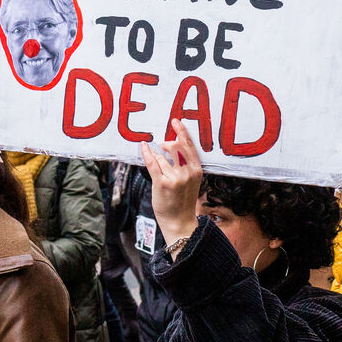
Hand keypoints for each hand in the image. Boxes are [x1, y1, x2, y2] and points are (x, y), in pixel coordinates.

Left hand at [138, 120, 202, 249]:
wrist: (179, 221)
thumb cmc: (183, 200)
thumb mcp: (191, 180)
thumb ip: (186, 163)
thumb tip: (171, 144)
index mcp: (196, 170)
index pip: (189, 146)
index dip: (182, 132)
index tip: (176, 121)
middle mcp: (187, 172)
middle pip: (176, 147)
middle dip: (168, 143)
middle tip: (162, 144)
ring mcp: (175, 178)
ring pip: (161, 157)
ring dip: (158, 160)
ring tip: (162, 174)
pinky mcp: (162, 183)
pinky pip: (153, 163)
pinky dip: (147, 153)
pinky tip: (144, 147)